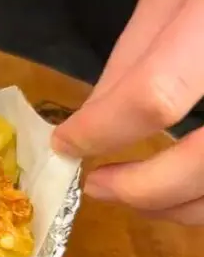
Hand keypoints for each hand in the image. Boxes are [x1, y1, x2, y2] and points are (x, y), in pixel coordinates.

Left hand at [52, 0, 203, 224]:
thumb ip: (136, 52)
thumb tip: (90, 117)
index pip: (155, 95)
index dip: (101, 130)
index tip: (65, 144)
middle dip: (144, 188)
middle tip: (98, 187)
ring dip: (177, 204)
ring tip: (134, 194)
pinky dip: (203, 197)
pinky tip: (180, 189)